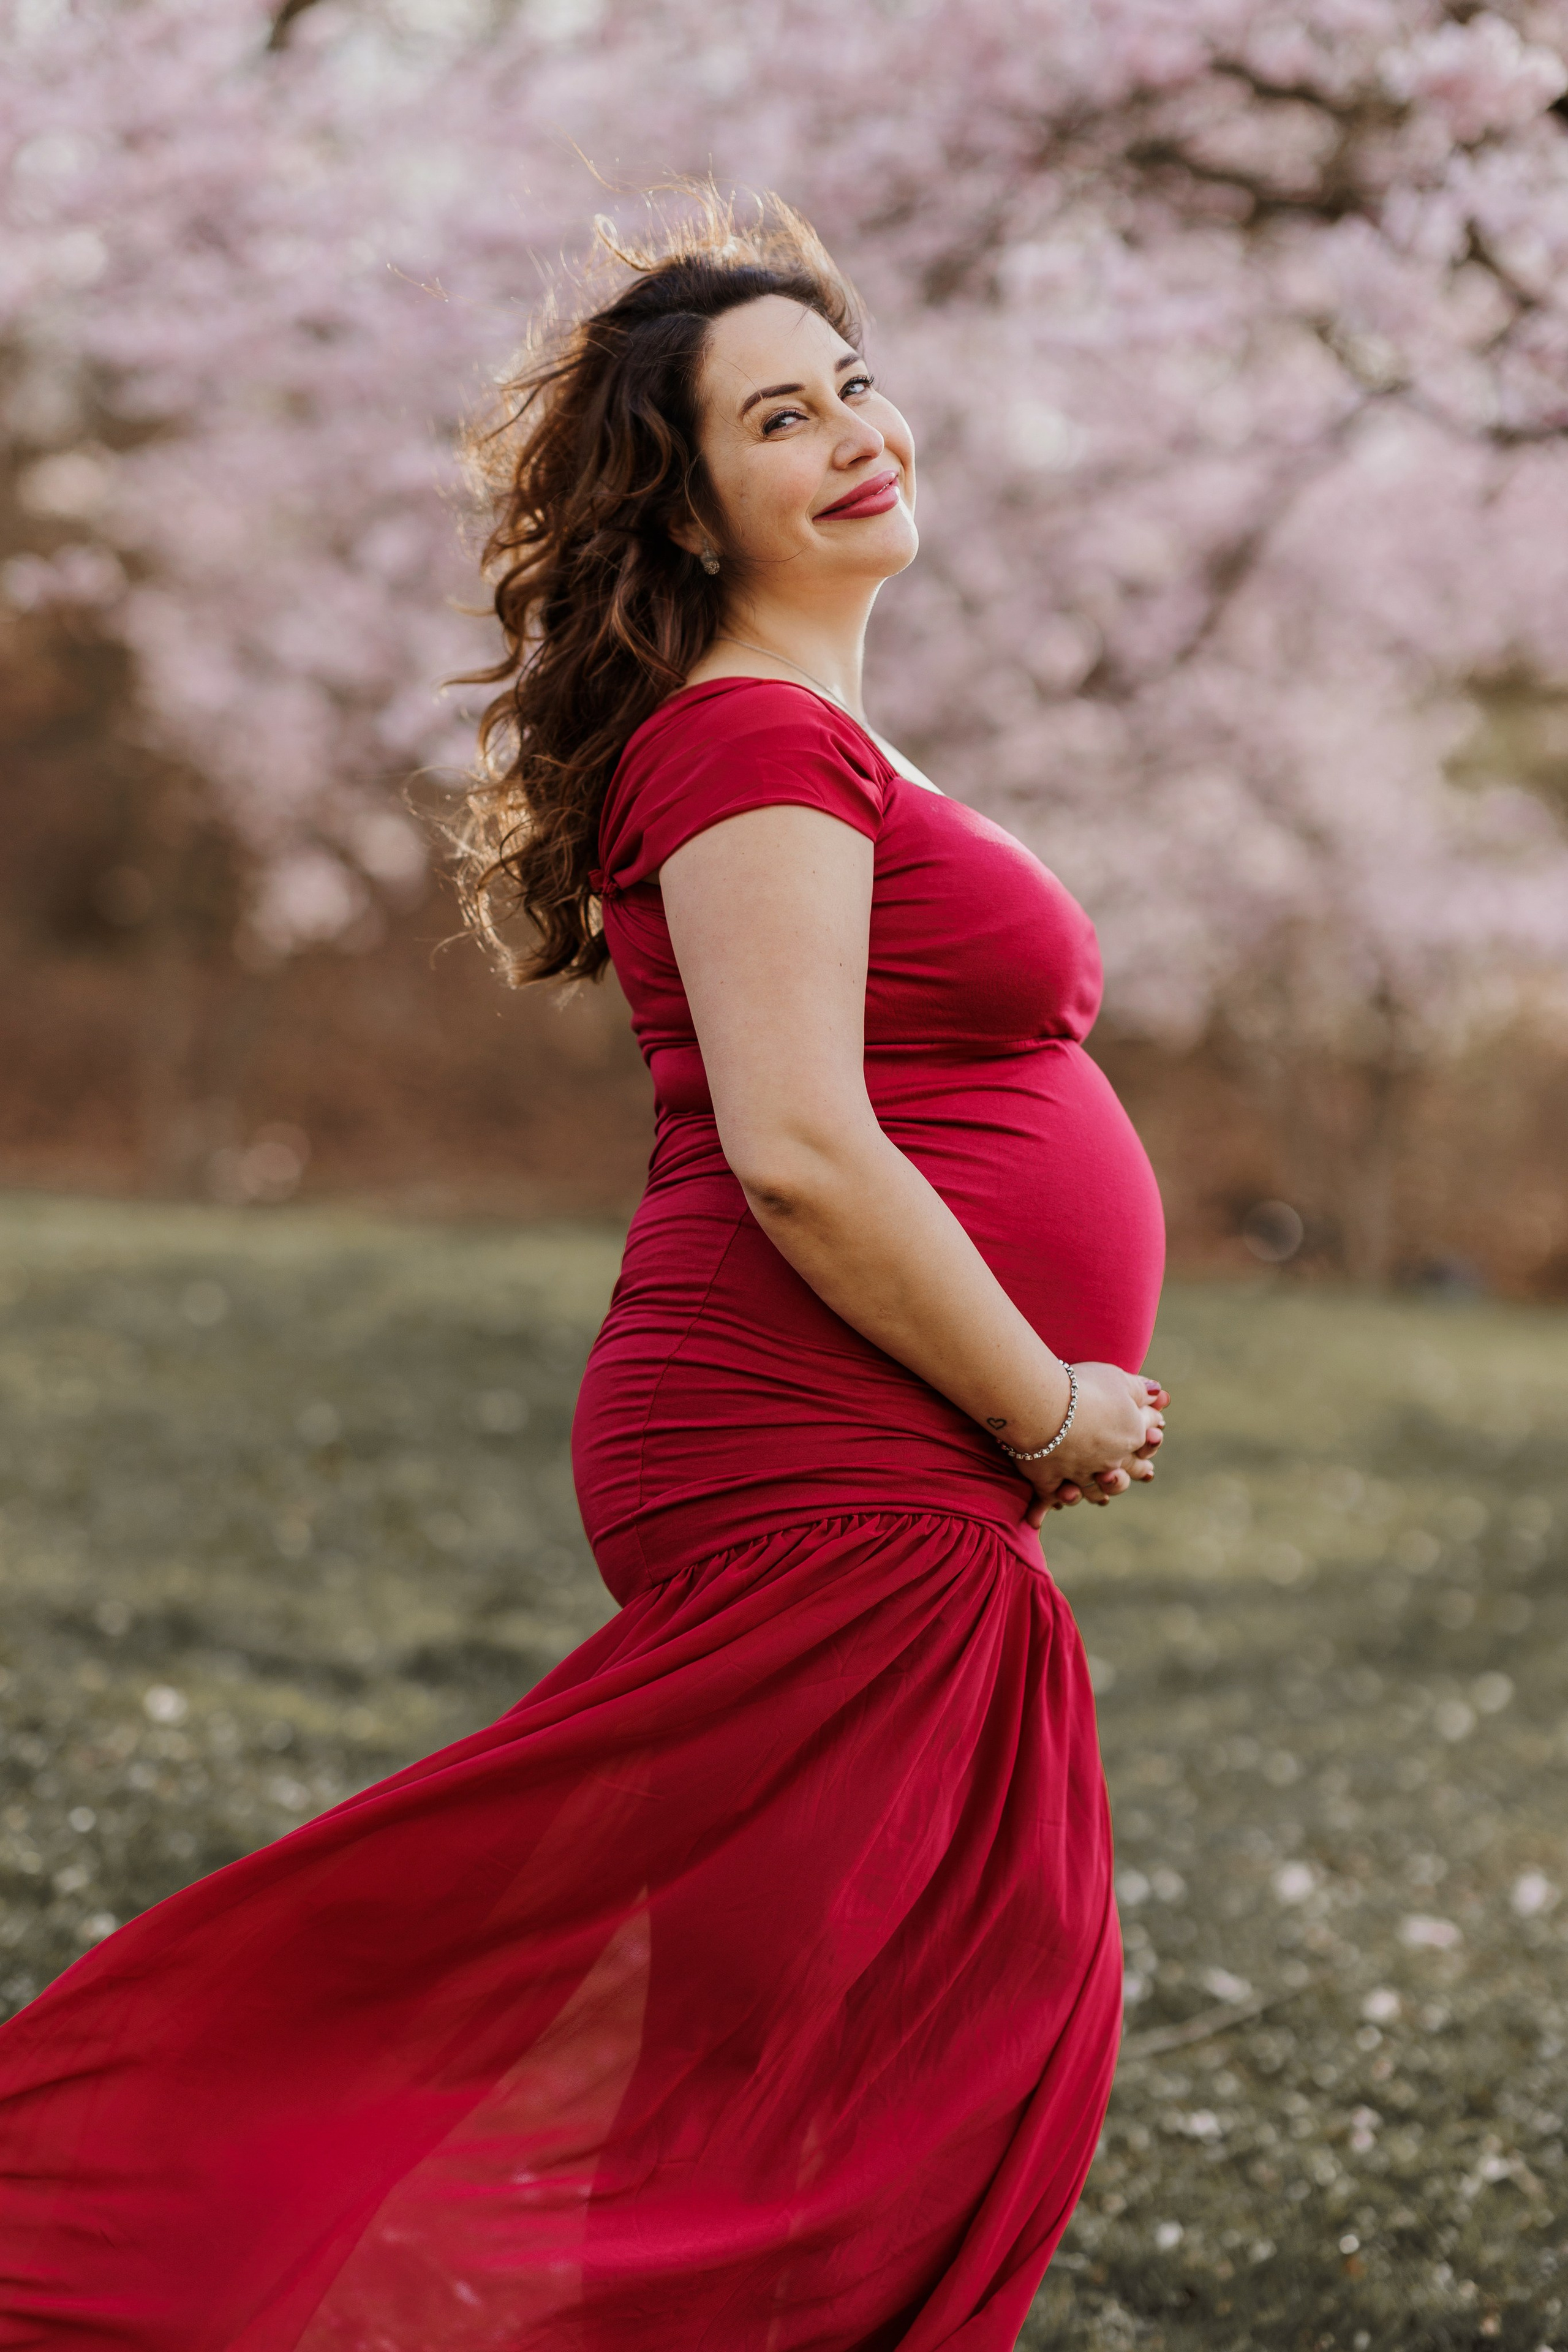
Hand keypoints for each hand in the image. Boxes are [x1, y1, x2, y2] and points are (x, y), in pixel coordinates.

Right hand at [1021, 1366, 1166, 1529]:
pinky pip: (1049, 1495)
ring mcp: (1078, 1473)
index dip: (1152, 1432)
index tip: (1157, 1431)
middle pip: (1126, 1471)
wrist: (1043, 1406)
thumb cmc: (1084, 1388)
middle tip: (1146, 1474)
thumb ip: (1138, 1388)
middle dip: (1135, 1472)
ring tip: (1102, 1498)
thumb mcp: (1118, 1379)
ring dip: (1097, 1493)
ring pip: (1092, 1490)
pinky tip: (1049, 1509)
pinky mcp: (1047, 1479)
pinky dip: (1047, 1504)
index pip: (1148, 1434)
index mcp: (1131, 1435)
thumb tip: (1158, 1392)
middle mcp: (1109, 1460)